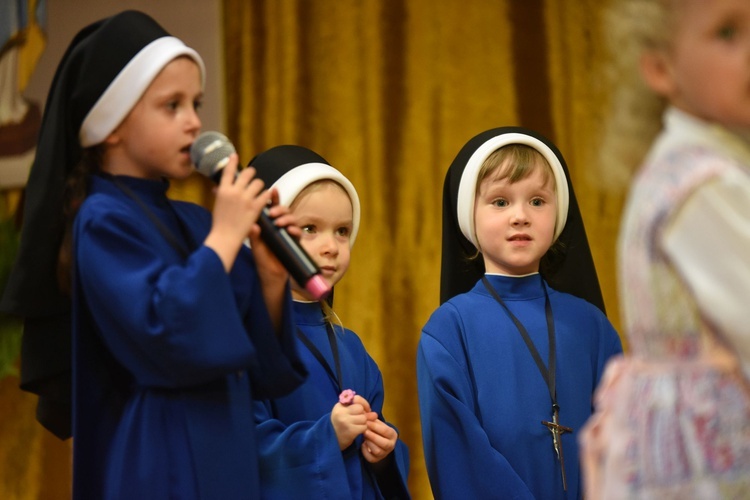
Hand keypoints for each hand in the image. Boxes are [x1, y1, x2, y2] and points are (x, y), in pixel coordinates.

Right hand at [204, 156, 271, 270]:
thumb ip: (220, 194)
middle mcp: (234, 192)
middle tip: (253, 178)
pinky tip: (266, 198)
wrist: (225, 237)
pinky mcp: (256, 207)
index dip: (232, 162)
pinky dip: (267, 195)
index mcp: (223, 190)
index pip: (228, 171)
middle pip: (248, 173)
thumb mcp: (217, 205)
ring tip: (259, 191)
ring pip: (259, 183)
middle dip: (252, 174)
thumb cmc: (219, 224)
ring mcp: (246, 199)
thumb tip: (217, 188)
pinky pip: (265, 194)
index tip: (234, 155)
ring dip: (260, 186)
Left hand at [247, 188, 300, 281]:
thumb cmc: (262, 258)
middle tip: (272, 213)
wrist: (270, 275)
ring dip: (287, 218)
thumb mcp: (255, 245)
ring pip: (292, 219)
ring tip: (279, 223)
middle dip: (280, 208)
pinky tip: (290, 231)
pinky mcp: (295, 241)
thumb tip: (253, 225)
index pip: (272, 208)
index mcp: (269, 224)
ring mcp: (288, 233)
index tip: (273, 190)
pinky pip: (298, 232)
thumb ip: (254, 235)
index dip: (274, 198)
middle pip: (284, 210)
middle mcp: (280, 226)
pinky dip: (295, 230)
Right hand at [330, 395, 377, 449]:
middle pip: (361, 409)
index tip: (366, 410)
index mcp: (339, 406)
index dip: (364, 404)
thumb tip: (374, 414)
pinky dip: (363, 429)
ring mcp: (346, 422)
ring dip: (364, 423)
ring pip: (364, 418)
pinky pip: (364, 427)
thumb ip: (357, 410)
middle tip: (360, 420)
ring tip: (358, 426)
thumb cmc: (339, 424)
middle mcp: (342, 412)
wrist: (330, 440)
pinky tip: (358, 431)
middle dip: (363, 414)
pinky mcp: (350, 431)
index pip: (357, 399)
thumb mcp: (344, 413)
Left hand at [361, 416, 397, 463]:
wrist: (378, 442)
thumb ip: (373, 419)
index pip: (386, 431)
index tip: (367, 422)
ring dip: (369, 443)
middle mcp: (391, 445)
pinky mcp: (376, 459)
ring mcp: (384, 454)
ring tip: (364, 437)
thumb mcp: (378, 424)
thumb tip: (366, 413)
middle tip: (364, 431)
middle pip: (383, 443)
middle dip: (373, 436)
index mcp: (393, 435)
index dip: (376, 427)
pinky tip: (363, 445)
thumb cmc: (378, 430)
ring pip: (378, 451)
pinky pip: (371, 458)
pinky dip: (365, 452)